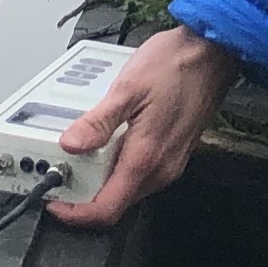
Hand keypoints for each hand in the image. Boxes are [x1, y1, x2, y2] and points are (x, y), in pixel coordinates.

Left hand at [46, 24, 237, 228]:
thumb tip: (70, 145)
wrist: (212, 53)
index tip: (55, 203)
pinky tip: (109, 140)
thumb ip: (97, 122)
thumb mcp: (128, 87)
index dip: (76, 213)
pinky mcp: (173, 153)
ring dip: (101, 177)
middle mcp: (161, 168)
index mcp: (146, 157)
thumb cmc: (176, 65)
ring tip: (83, 149)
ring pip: (126, 188)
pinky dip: (117, 165)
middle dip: (84, 191)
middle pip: (115, 202)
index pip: (107, 209)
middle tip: (63, 166)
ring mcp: (170, 163)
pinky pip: (139, 173)